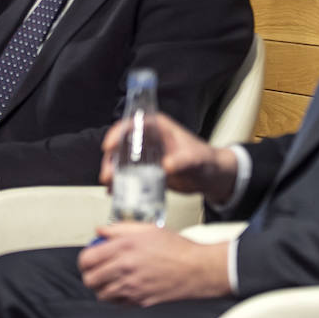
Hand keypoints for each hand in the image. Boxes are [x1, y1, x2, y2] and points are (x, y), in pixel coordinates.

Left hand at [78, 223, 230, 304]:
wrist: (196, 269)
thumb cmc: (177, 249)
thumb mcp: (148, 229)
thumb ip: (120, 228)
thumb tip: (100, 230)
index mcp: (125, 247)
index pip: (88, 258)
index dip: (84, 260)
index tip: (88, 259)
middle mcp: (126, 268)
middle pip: (91, 279)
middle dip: (90, 275)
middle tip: (95, 271)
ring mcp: (132, 287)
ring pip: (101, 294)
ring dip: (101, 288)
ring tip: (109, 280)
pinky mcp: (140, 301)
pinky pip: (117, 304)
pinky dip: (115, 298)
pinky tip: (123, 289)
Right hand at [98, 112, 238, 202]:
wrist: (211, 177)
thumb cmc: (205, 160)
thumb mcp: (195, 158)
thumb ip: (182, 161)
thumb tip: (167, 166)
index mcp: (158, 127)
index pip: (132, 124)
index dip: (117, 133)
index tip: (109, 146)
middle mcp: (149, 139)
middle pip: (121, 144)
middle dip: (111, 159)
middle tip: (108, 175)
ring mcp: (146, 156)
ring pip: (122, 161)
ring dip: (113, 173)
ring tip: (110, 187)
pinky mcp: (147, 171)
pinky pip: (129, 176)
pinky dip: (121, 184)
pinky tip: (116, 193)